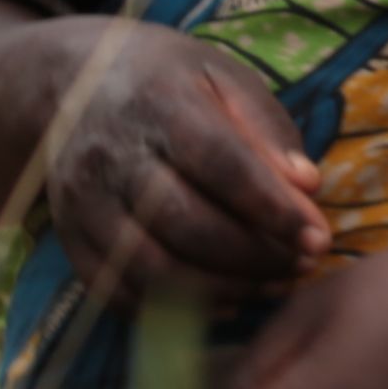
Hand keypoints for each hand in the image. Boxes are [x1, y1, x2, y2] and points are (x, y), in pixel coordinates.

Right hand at [31, 21, 328, 310]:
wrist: (74, 84)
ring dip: (220, 290)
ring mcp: (83, 201)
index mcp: (161, 104)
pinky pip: (116, 289)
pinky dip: (171, 309)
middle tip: (303, 266)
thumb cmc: (171, 81)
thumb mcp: (225, 79)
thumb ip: (267, 130)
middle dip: (253, 256)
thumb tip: (308, 187)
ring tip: (272, 286)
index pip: (222, 163)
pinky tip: (222, 303)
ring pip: (150, 267)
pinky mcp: (68, 236)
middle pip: (185, 223)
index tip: (318, 238)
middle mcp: (113, 155)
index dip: (272, 208)